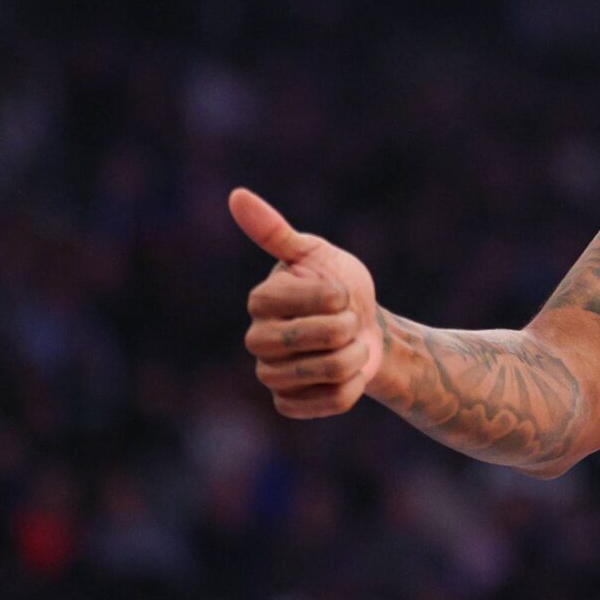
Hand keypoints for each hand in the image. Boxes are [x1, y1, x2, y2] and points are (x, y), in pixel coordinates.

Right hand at [230, 187, 383, 418]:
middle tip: (346, 320)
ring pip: (330, 371)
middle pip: (323, 339)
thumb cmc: (338, 284)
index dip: (339, 296)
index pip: (315, 301)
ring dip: (355, 356)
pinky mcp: (288, 403)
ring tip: (347, 345)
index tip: (338, 292)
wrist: (364, 328)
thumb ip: (274, 231)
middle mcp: (257, 339)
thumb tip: (236, 195)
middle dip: (349, 326)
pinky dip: (352, 385)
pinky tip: (344, 372)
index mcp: (261, 300)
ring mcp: (270, 375)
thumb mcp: (314, 253)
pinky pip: (333, 400)